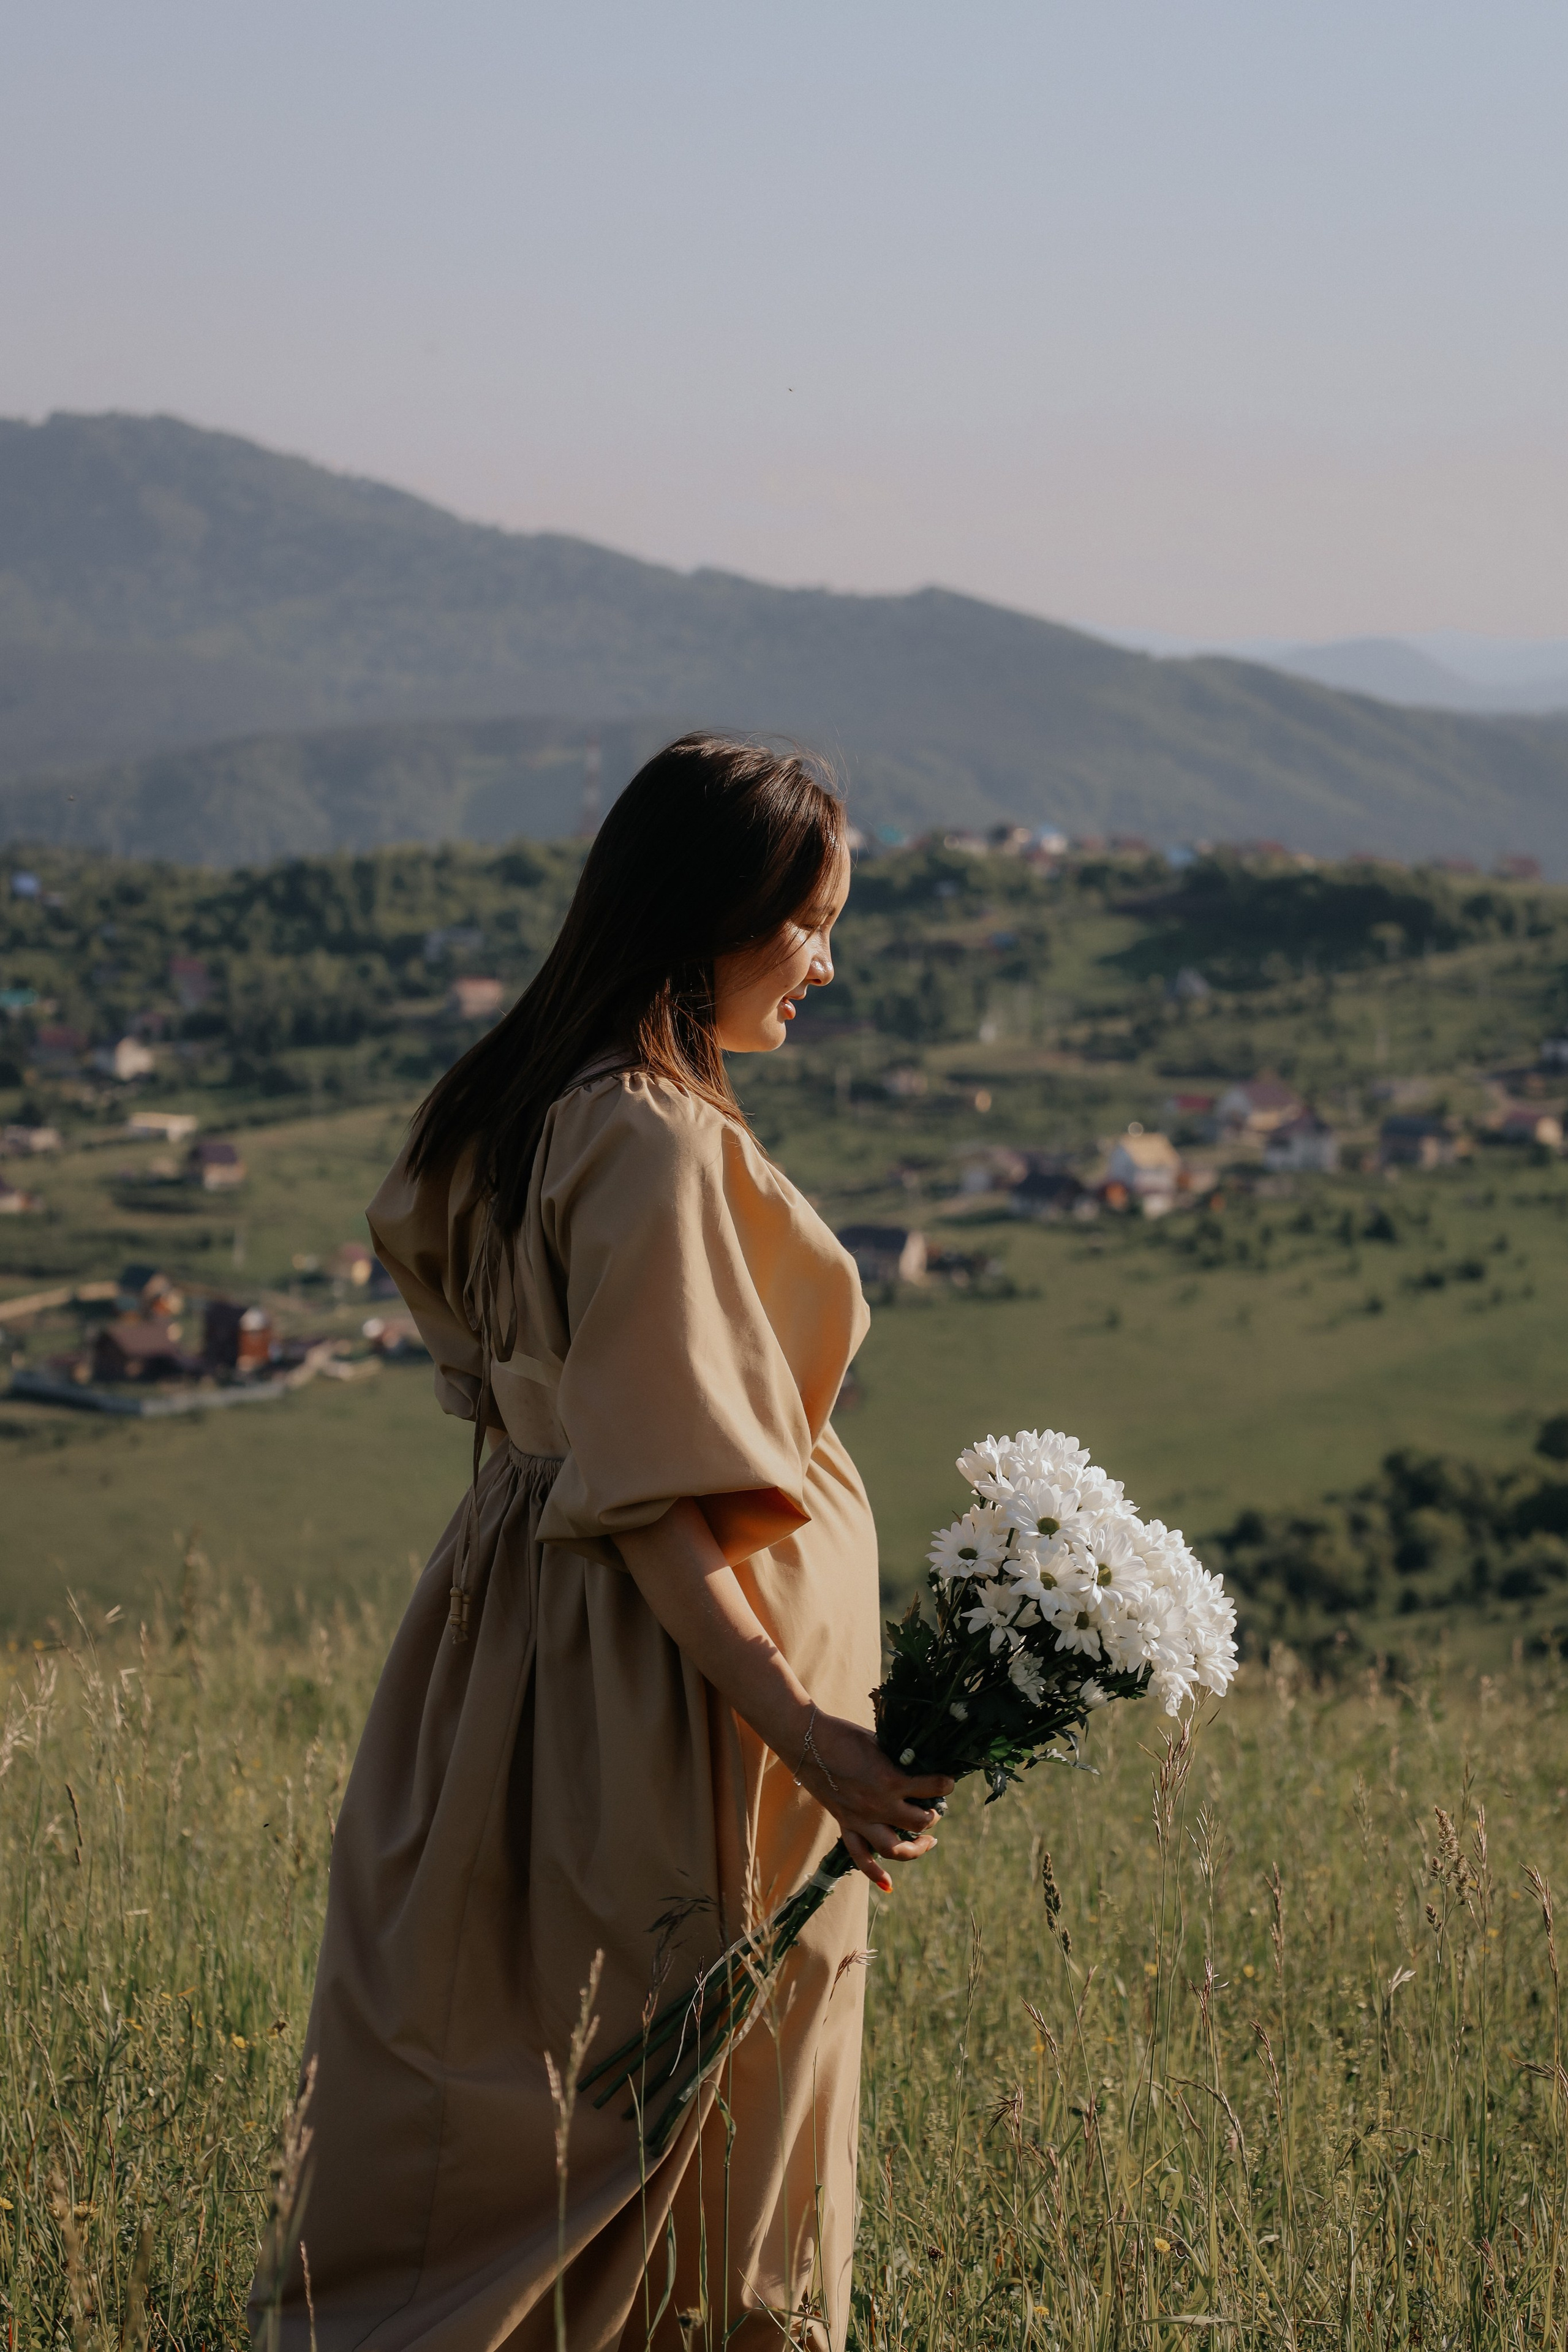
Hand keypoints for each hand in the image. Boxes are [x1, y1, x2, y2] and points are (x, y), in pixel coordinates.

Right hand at [795, 1710, 953, 1891]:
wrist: (807, 1742)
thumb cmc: (844, 1735)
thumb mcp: (879, 1741)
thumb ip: (898, 1759)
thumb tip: (918, 1763)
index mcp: (891, 1780)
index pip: (931, 1788)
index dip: (944, 1785)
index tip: (948, 1783)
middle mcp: (879, 1805)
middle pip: (918, 1822)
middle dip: (932, 1817)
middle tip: (934, 1811)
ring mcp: (861, 1819)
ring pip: (894, 1848)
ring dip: (915, 1848)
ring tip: (926, 1842)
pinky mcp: (845, 1824)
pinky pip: (860, 1857)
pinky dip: (875, 1873)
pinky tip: (889, 1884)